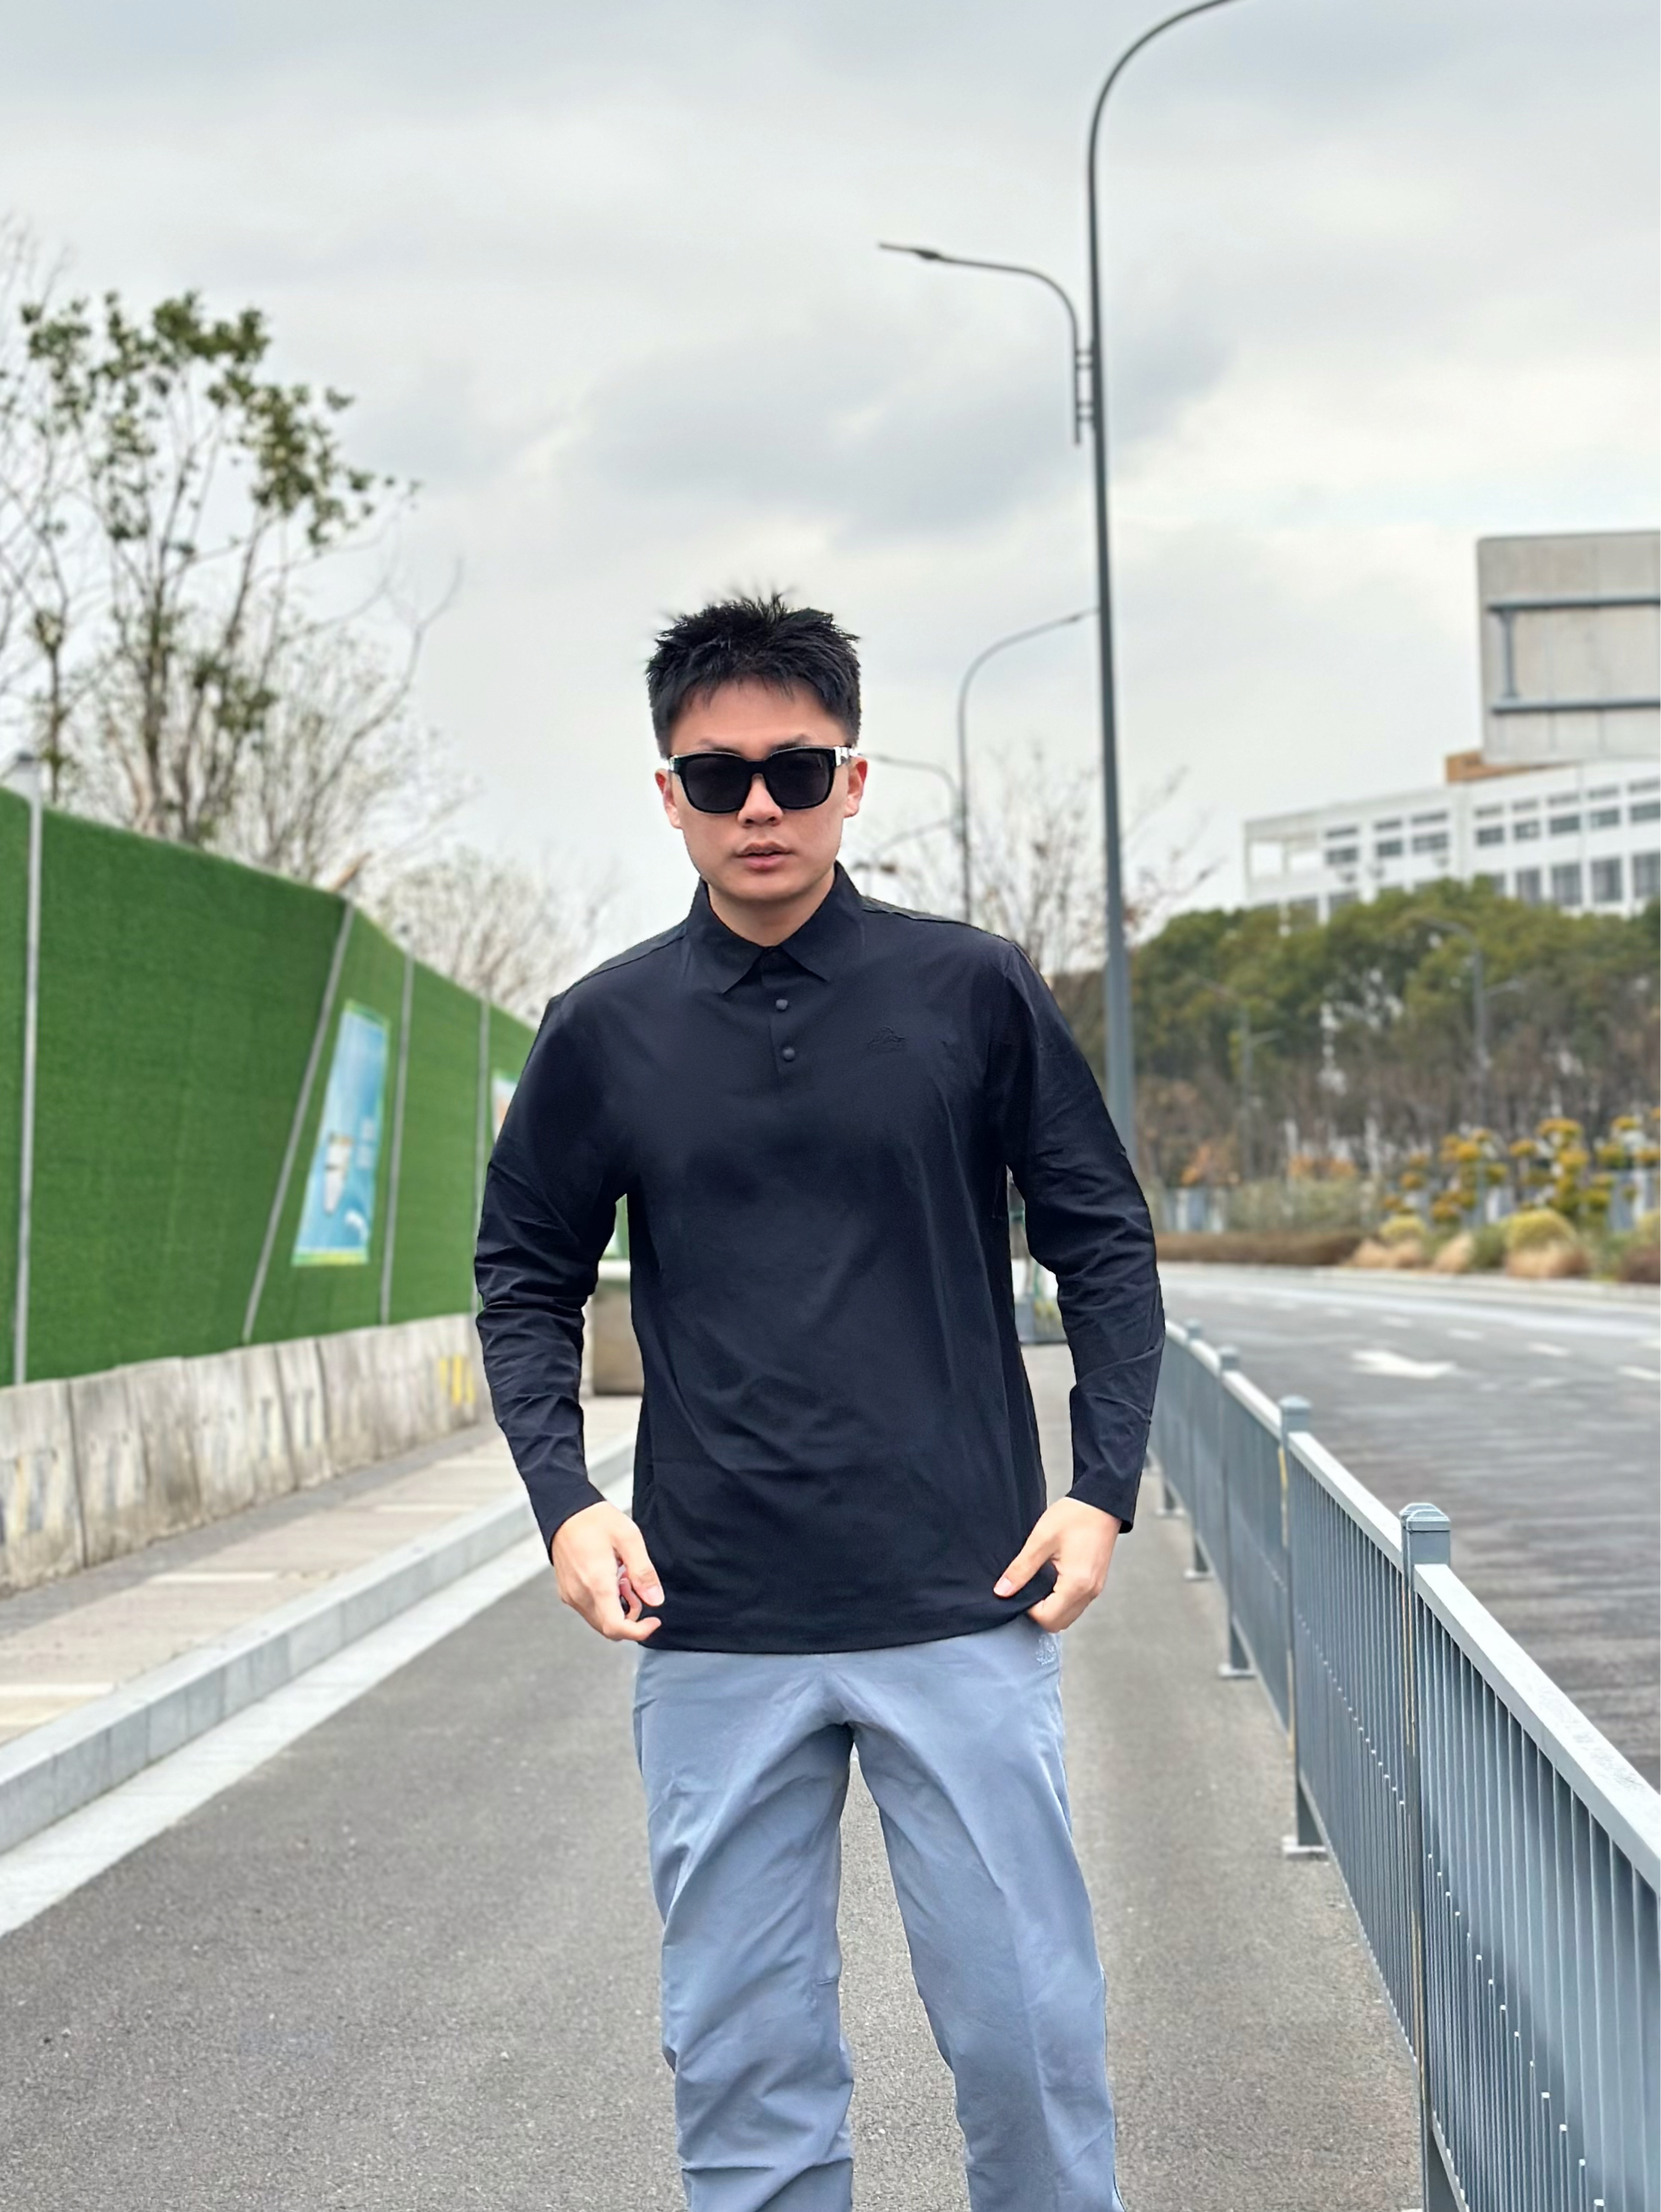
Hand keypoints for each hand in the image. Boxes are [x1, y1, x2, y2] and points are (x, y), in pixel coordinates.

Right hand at [549, 1501, 663, 1641]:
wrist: (565, 1512)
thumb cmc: (596, 1521)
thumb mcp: (629, 1538)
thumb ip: (643, 1572)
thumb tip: (655, 1600)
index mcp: (596, 1583)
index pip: (616, 1627)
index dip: (639, 1631)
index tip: (654, 1621)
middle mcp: (580, 1595)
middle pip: (609, 1629)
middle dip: (630, 1618)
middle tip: (634, 1587)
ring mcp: (571, 1596)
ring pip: (599, 1621)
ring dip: (617, 1610)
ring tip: (622, 1578)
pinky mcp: (566, 1593)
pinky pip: (590, 1611)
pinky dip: (605, 1604)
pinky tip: (609, 1579)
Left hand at [994, 1497, 1122, 1630]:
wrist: (1101, 1503)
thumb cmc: (1075, 1516)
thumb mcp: (1041, 1539)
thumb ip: (1021, 1568)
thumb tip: (1002, 1591)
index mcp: (1076, 1584)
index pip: (1047, 1618)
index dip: (1028, 1608)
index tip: (1021, 1587)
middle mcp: (1089, 1592)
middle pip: (1058, 1623)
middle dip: (1039, 1612)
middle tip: (1028, 1587)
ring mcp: (1095, 1590)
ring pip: (1068, 1616)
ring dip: (1051, 1607)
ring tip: (1040, 1581)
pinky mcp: (1096, 1584)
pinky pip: (1076, 1604)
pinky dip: (1061, 1600)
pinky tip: (1052, 1579)